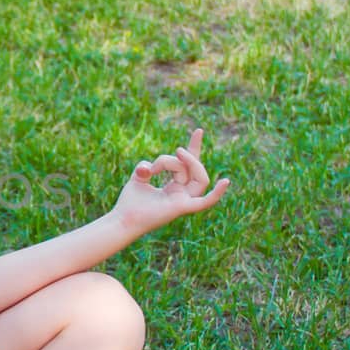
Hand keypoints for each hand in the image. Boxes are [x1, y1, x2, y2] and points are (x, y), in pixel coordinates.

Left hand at [111, 126, 229, 235]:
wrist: (123, 219)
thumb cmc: (130, 202)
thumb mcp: (138, 176)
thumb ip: (146, 167)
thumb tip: (148, 167)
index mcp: (174, 187)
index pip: (189, 166)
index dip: (195, 147)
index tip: (198, 130)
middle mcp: (182, 193)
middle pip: (193, 169)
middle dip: (189, 155)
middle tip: (177, 150)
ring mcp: (184, 200)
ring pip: (198, 178)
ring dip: (188, 164)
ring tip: (173, 157)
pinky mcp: (182, 207)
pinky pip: (205, 202)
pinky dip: (217, 194)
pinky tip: (225, 181)